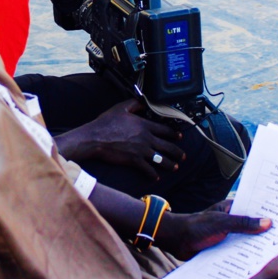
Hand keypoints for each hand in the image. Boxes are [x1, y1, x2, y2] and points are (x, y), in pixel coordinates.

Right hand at [56, 99, 185, 179]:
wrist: (95, 138)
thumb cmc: (106, 123)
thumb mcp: (120, 108)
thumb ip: (134, 104)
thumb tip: (143, 102)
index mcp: (144, 125)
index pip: (165, 130)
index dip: (174, 134)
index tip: (179, 137)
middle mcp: (146, 138)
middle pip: (167, 146)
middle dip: (177, 152)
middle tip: (182, 156)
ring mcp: (141, 150)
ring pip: (161, 159)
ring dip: (169, 164)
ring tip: (174, 167)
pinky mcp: (134, 160)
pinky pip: (148, 169)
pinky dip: (153, 174)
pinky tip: (156, 177)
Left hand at [159, 200, 271, 259]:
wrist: (175, 242)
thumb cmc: (195, 227)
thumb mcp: (221, 223)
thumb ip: (243, 223)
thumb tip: (268, 222)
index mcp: (232, 208)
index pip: (255, 208)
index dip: (270, 212)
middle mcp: (233, 221)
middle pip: (254, 227)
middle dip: (268, 233)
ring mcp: (229, 236)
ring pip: (248, 241)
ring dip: (259, 247)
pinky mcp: (225, 249)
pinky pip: (239, 253)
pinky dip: (248, 257)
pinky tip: (262, 266)